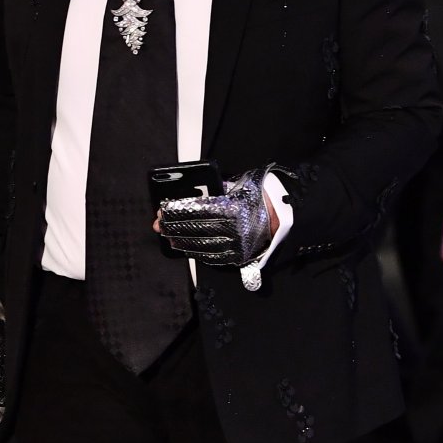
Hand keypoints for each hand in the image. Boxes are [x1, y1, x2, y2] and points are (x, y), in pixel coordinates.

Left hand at [156, 171, 275, 265]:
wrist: (283, 217)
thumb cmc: (259, 197)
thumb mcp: (239, 186)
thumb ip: (216, 190)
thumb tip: (190, 194)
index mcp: (233, 208)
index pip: (196, 209)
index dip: (177, 210)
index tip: (163, 210)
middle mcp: (233, 228)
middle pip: (194, 228)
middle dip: (173, 226)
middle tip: (159, 224)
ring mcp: (235, 245)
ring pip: (200, 245)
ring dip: (181, 241)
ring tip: (167, 236)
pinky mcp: (237, 256)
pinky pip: (211, 256)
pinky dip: (195, 252)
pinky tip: (184, 247)